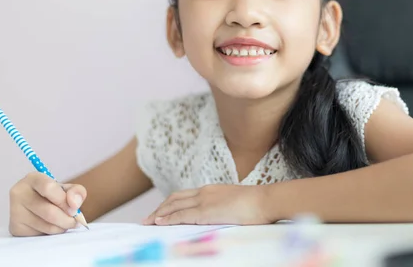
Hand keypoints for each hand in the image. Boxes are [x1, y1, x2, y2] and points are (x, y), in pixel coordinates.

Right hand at [8, 171, 86, 236]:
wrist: (36, 209)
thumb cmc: (54, 196)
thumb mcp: (67, 189)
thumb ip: (76, 192)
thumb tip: (74, 204)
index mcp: (33, 179)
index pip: (48, 188)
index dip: (64, 201)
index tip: (74, 209)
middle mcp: (19, 193)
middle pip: (49, 211)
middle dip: (67, 219)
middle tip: (75, 221)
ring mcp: (15, 212)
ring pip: (46, 226)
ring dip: (62, 227)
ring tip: (65, 223)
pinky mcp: (15, 228)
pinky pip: (40, 235)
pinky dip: (52, 233)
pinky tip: (53, 227)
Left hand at [142, 184, 270, 225]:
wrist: (265, 200)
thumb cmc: (256, 205)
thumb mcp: (234, 204)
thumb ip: (222, 208)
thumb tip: (218, 217)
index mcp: (211, 190)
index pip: (184, 195)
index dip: (169, 203)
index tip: (160, 211)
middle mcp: (205, 192)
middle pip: (174, 198)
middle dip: (159, 209)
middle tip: (147, 219)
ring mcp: (205, 201)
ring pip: (174, 205)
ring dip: (159, 214)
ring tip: (147, 222)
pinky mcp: (206, 211)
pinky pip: (182, 215)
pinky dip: (168, 219)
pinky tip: (159, 223)